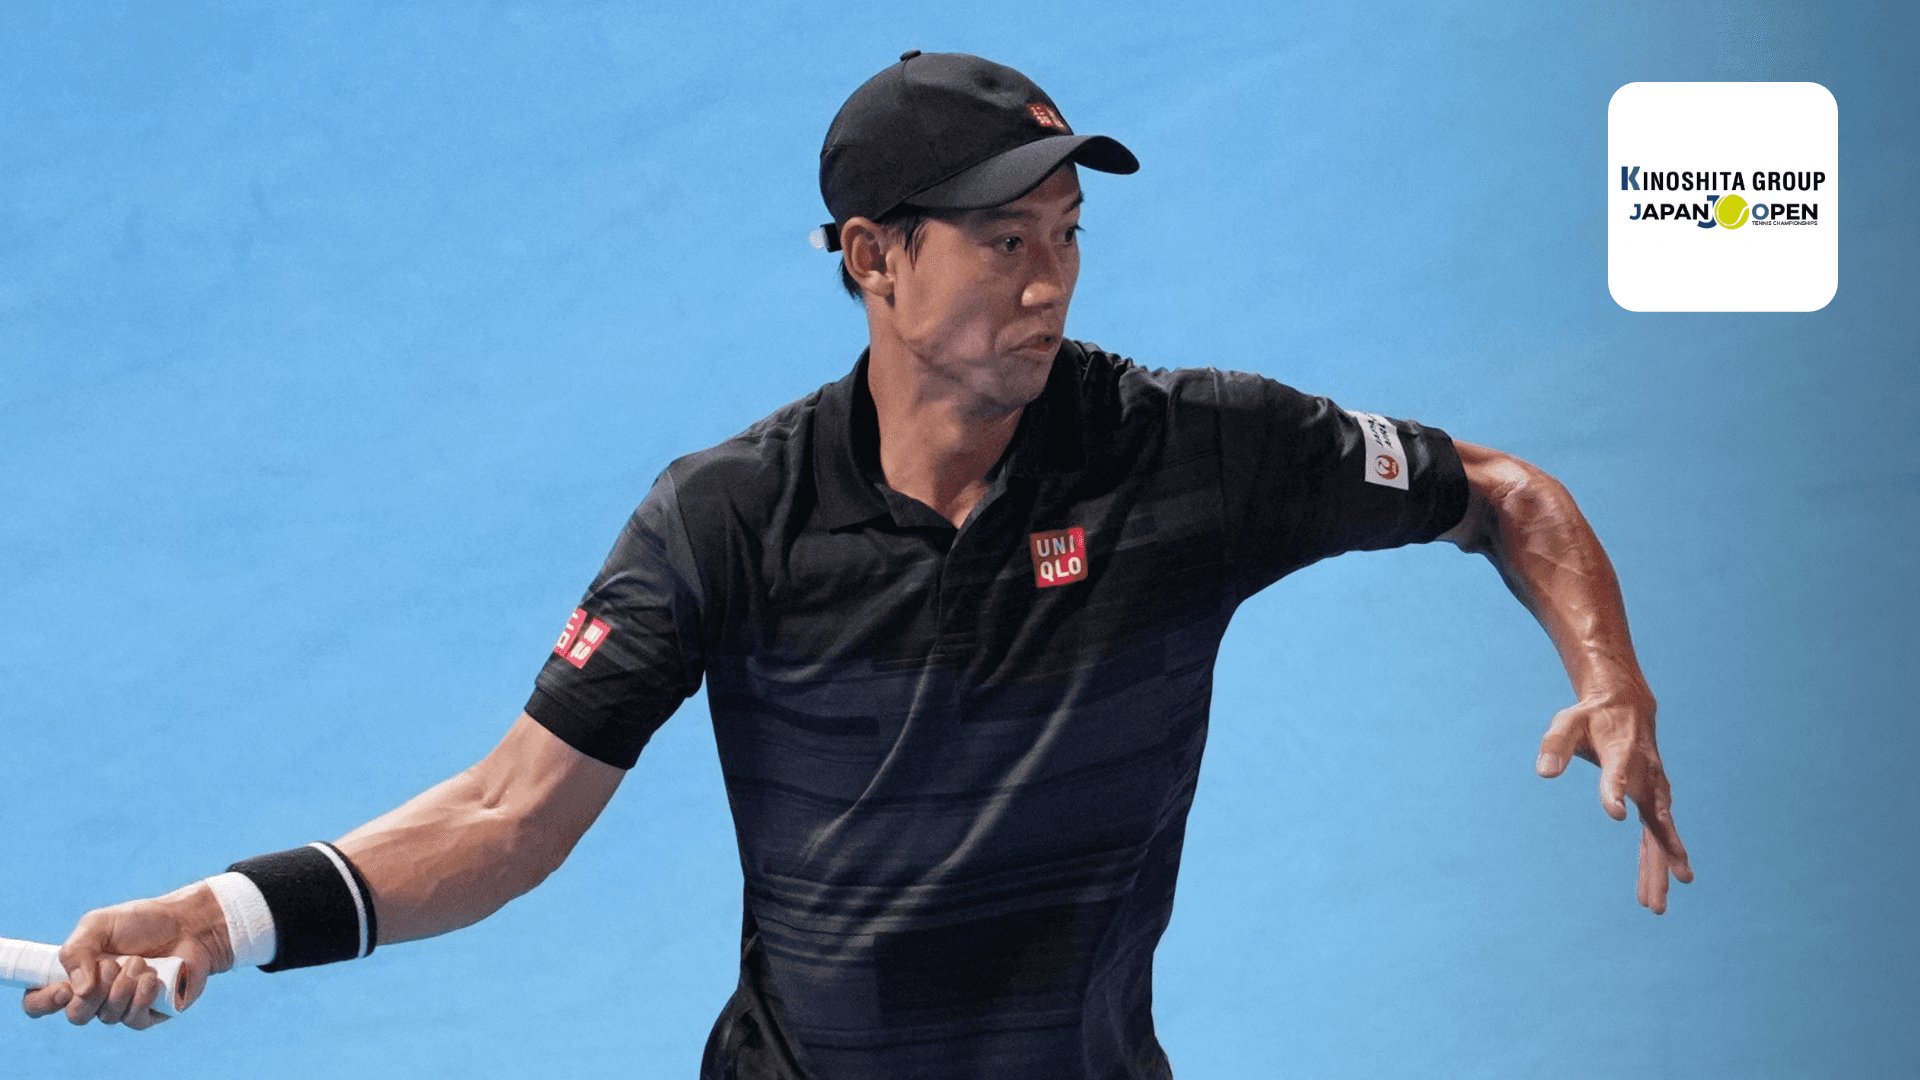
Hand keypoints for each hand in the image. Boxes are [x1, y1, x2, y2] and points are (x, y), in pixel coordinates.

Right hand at [20, 882, 229, 1029]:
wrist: (188, 924)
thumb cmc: (143, 922)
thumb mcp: (99, 924)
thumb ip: (76, 951)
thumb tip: (76, 992)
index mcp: (74, 975)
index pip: (40, 1002)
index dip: (43, 1002)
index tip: (64, 989)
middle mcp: (94, 996)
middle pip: (76, 1015)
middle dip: (94, 990)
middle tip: (112, 965)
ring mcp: (121, 1006)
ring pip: (107, 1016)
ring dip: (123, 986)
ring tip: (141, 962)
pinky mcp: (149, 1013)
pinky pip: (133, 1020)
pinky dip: (142, 997)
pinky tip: (153, 978)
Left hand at [1535, 693, 1694, 913]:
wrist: (1628, 706)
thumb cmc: (1594, 717)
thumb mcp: (1568, 721)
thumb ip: (1555, 744)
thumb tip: (1544, 773)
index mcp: (1623, 753)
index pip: (1618, 774)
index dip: (1615, 791)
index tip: (1615, 813)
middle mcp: (1646, 776)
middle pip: (1654, 821)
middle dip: (1656, 858)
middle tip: (1656, 893)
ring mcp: (1654, 790)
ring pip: (1660, 836)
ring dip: (1658, 870)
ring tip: (1654, 906)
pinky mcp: (1653, 799)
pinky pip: (1656, 834)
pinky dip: (1655, 860)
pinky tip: (1651, 889)